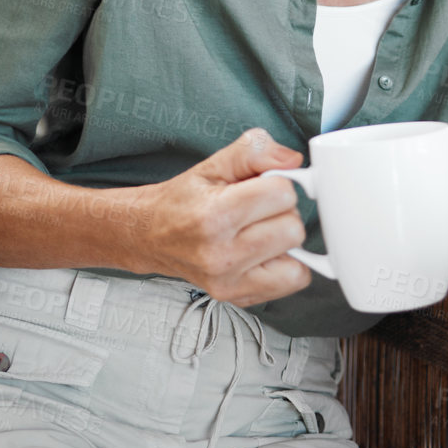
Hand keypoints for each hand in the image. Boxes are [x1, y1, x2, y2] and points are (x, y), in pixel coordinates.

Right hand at [128, 128, 313, 306]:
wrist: (149, 236)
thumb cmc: (182, 200)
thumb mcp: (213, 164)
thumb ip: (255, 151)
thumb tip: (292, 161)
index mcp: (214, 216)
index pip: (283, 194)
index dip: (278, 184)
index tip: (261, 188)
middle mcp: (220, 255)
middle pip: (293, 229)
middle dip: (283, 214)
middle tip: (259, 212)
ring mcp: (228, 281)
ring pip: (298, 260)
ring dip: (286, 243)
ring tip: (261, 231)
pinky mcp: (235, 297)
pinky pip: (291, 281)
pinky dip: (288, 265)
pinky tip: (265, 252)